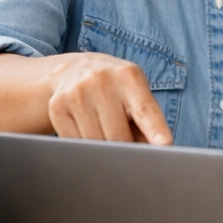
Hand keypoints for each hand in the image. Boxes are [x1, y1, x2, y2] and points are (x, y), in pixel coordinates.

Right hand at [45, 52, 172, 144]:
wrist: (73, 70)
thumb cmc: (115, 88)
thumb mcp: (136, 93)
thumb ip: (149, 120)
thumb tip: (158, 151)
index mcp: (128, 75)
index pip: (145, 109)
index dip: (155, 129)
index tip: (165, 145)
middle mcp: (100, 81)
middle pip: (119, 137)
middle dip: (126, 149)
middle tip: (127, 145)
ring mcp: (76, 94)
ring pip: (96, 145)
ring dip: (104, 150)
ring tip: (105, 131)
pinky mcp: (57, 109)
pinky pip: (76, 145)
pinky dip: (85, 147)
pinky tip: (87, 129)